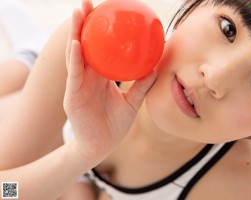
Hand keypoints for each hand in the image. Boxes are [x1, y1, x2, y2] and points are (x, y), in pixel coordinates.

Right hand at [64, 0, 156, 162]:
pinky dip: (75, 59)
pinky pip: (74, 75)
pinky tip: (77, 44)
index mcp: (100, 76)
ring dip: (76, 34)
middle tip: (87, 3)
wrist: (101, 145)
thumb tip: (157, 66)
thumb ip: (142, 84)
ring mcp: (78, 85)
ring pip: (76, 55)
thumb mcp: (133, 102)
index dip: (100, 30)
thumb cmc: (114, 124)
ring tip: (78, 13)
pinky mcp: (72, 96)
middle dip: (84, 23)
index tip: (105, 11)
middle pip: (84, 45)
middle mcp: (88, 76)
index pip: (99, 48)